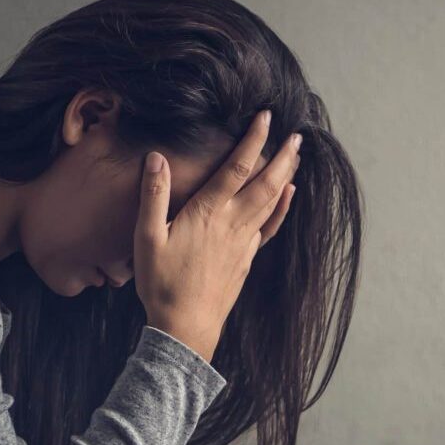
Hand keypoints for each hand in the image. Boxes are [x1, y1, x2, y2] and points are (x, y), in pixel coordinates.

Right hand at [132, 110, 300, 360]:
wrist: (186, 326)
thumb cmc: (162, 283)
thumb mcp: (147, 237)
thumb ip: (154, 196)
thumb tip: (156, 158)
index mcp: (209, 213)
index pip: (237, 167)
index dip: (253, 140)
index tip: (266, 117)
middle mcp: (232, 223)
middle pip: (265, 182)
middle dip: (282, 156)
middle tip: (296, 134)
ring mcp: (243, 242)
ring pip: (271, 202)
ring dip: (286, 176)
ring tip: (296, 156)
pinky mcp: (246, 258)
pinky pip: (269, 226)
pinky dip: (281, 208)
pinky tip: (288, 196)